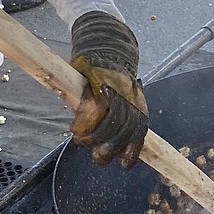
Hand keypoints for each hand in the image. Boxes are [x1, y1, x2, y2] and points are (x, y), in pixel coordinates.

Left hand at [70, 11, 148, 168]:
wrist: (112, 50)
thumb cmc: (89, 64)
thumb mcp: (77, 71)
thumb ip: (76, 90)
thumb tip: (72, 112)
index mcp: (105, 79)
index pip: (100, 105)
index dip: (88, 122)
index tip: (75, 131)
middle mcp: (123, 91)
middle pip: (116, 121)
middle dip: (100, 139)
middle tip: (85, 146)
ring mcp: (134, 100)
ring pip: (128, 129)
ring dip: (114, 147)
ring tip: (100, 157)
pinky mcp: (141, 109)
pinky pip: (140, 132)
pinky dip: (133, 150)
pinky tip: (126, 163)